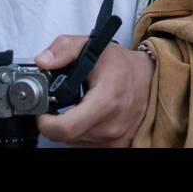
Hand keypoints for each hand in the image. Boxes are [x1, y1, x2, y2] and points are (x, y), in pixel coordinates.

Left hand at [33, 35, 154, 146]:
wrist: (150, 79)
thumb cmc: (123, 65)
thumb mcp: (93, 46)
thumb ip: (64, 49)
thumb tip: (42, 61)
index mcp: (105, 101)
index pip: (67, 127)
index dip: (47, 123)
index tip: (41, 113)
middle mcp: (111, 125)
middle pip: (68, 136)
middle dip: (55, 122)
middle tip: (55, 106)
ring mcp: (116, 139)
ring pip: (77, 141)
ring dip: (70, 127)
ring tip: (75, 107)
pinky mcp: (118, 145)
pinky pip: (89, 144)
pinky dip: (82, 132)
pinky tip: (85, 116)